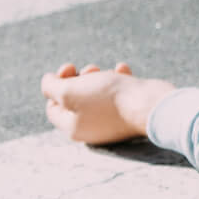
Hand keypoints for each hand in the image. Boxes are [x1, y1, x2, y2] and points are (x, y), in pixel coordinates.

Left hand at [40, 62, 173, 145]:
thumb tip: (47, 81)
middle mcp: (92, 129)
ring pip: (97, 95)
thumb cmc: (109, 98)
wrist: (151, 104)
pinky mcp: (130, 112)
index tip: (68, 69)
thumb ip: (51, 87)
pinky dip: (118, 79)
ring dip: (99, 78)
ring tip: (107, 70)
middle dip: (79, 79)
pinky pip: (118, 95)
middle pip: (75, 100)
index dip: (56, 85)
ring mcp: (112, 122)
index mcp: (73, 128)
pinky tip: (123, 69)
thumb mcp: (69, 91)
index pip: (53, 107)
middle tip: (89, 69)